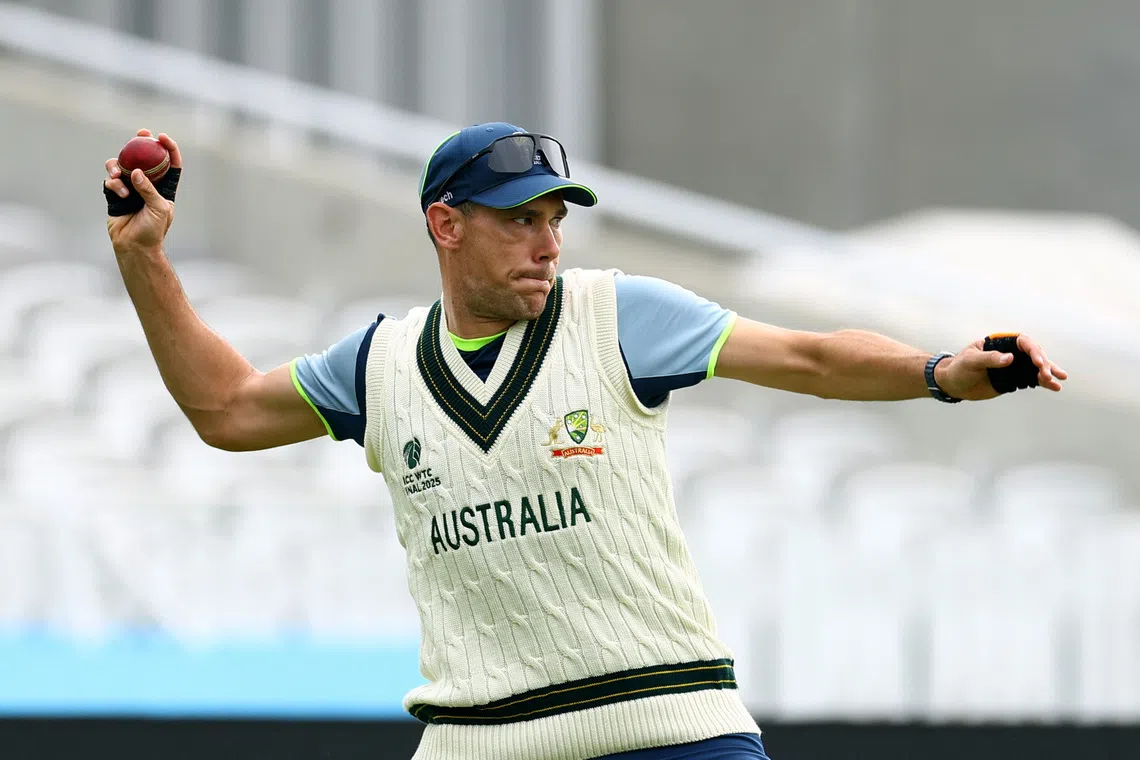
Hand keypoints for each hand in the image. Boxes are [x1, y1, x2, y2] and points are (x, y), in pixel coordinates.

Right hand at [105, 129, 181, 253]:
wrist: (134, 245)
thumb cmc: (152, 230)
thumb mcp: (158, 209)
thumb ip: (149, 189)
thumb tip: (136, 172)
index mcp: (164, 187)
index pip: (170, 164)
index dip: (168, 149)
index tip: (163, 137)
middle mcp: (147, 184)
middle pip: (144, 157)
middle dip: (141, 143)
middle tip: (140, 134)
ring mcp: (130, 187)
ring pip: (122, 165)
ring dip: (119, 165)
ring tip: (118, 174)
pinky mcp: (115, 193)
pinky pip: (112, 180)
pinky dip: (114, 183)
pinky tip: (120, 193)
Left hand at [936, 334, 1067, 400]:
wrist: (953, 384)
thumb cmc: (959, 367)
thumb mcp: (971, 361)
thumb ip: (989, 359)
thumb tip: (1009, 358)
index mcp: (1000, 342)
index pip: (1023, 342)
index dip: (1033, 350)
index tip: (1039, 362)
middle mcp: (1010, 352)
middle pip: (1034, 354)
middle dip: (1043, 363)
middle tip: (1047, 374)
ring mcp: (1013, 366)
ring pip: (1036, 367)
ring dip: (1048, 372)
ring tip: (1060, 380)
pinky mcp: (1014, 379)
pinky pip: (1032, 379)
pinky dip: (1043, 383)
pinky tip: (1055, 387)